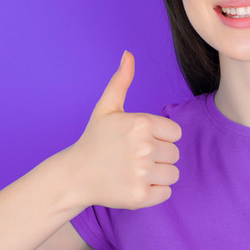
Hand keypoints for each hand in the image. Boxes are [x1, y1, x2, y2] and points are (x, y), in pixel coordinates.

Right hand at [64, 51, 181, 209]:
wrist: (74, 175)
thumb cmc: (94, 139)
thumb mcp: (106, 108)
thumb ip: (121, 80)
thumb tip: (128, 53)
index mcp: (141, 124)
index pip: (175, 133)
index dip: (160, 137)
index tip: (141, 141)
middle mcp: (144, 147)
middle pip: (175, 154)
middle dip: (159, 156)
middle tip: (135, 157)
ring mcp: (142, 173)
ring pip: (173, 174)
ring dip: (158, 175)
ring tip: (135, 171)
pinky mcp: (139, 196)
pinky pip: (166, 193)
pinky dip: (154, 192)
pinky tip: (134, 185)